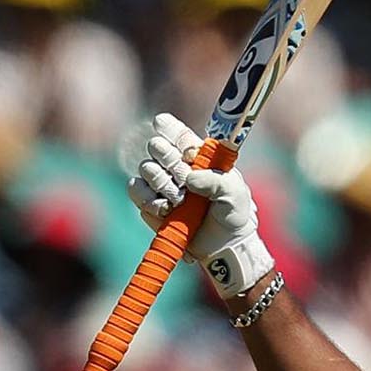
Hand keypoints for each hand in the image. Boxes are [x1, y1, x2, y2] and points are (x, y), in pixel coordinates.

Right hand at [127, 113, 274, 297]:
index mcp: (199, 156)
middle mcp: (177, 166)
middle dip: (168, 159)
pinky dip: (149, 200)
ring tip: (180, 200)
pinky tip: (166, 210)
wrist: (222, 244)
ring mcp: (161, 184)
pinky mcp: (149, 203)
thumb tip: (189, 178)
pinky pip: (136, 191)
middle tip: (183, 177)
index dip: (170, 128)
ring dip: (162, 183)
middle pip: (157, 147)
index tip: (164, 125)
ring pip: (146, 169)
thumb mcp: (234, 192)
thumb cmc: (232, 212)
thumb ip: (215, 181)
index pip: (179, 134)